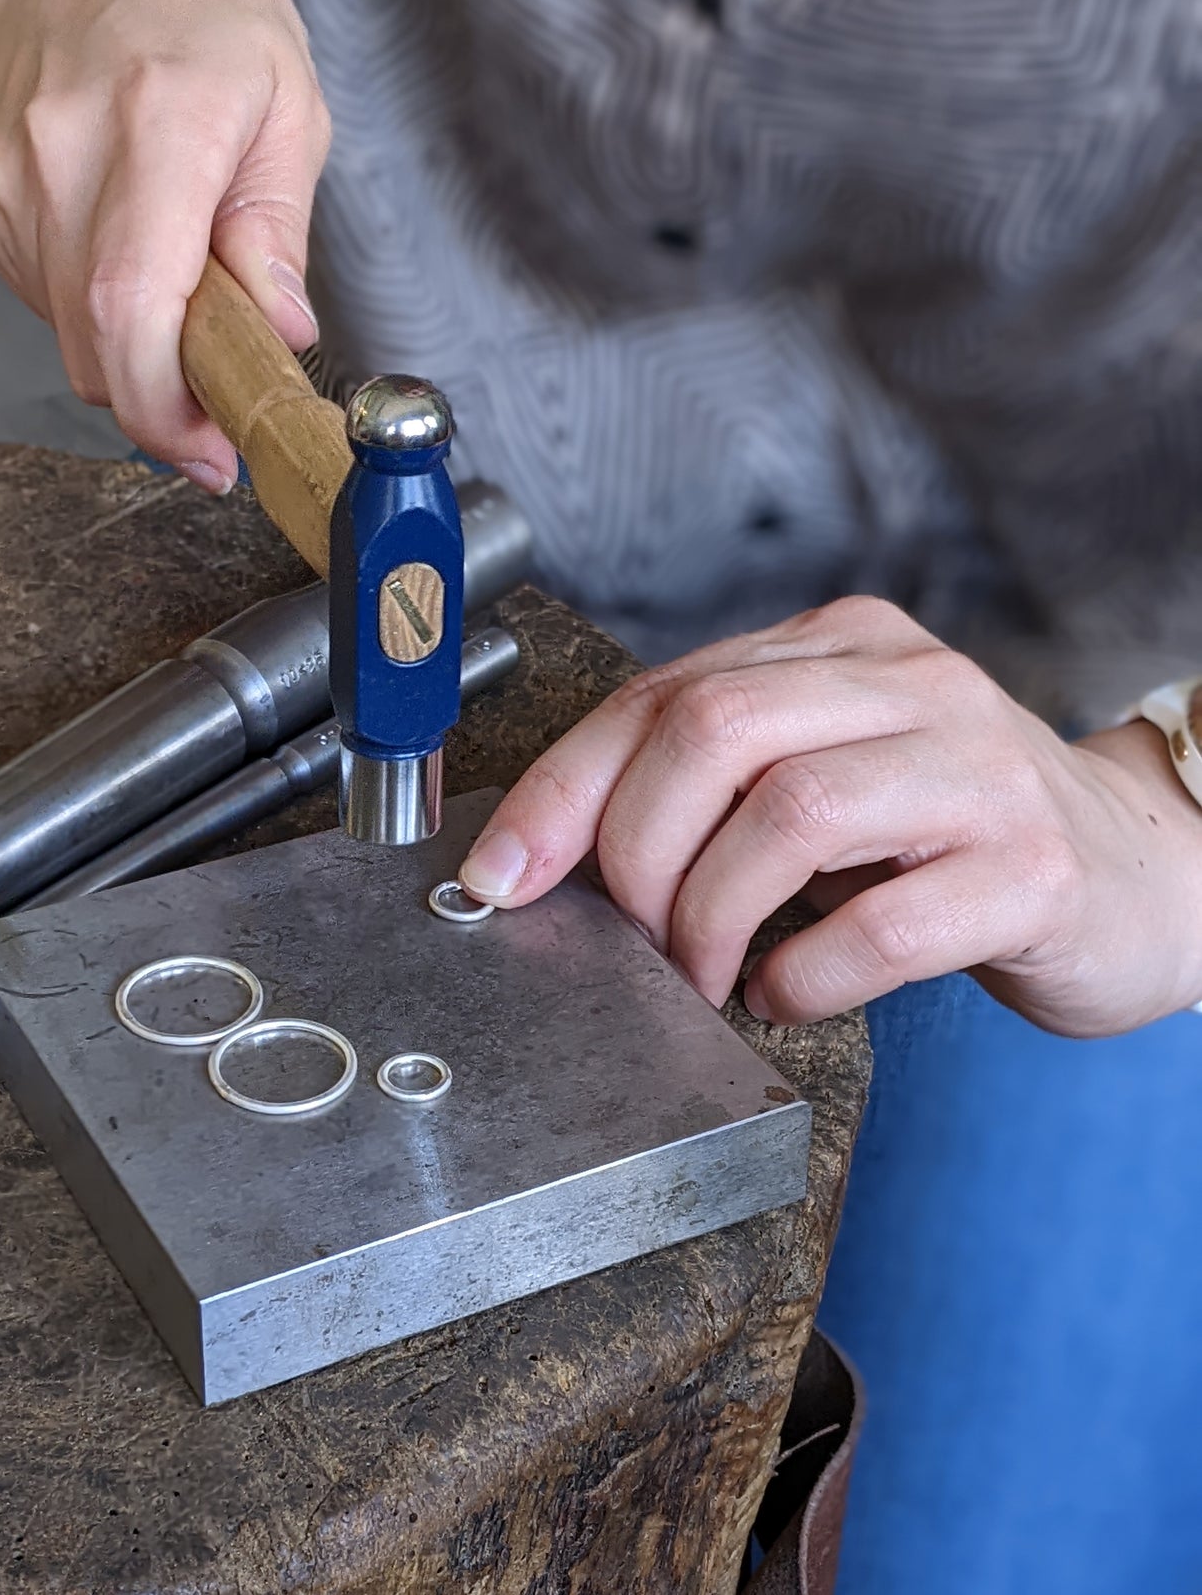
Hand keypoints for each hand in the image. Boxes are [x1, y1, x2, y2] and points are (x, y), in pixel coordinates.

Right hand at [0, 0, 329, 490]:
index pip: (134, 303)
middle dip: (167, 410)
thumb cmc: (200, 12)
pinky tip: (135, 258)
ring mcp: (8, 183)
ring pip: (73, 338)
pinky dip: (102, 315)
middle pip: (96, 344)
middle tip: (223, 421)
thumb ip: (279, 229)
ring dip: (139, 357)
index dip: (169, 405)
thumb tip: (282, 330)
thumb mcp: (288, 103)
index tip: (216, 452)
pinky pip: (49, 306)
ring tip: (191, 303)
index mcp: (157, 123)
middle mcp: (63, 155)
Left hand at [459, 598, 1201, 1037]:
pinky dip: (804, 974)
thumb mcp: (821, 777)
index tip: (502, 875)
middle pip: (714, 732)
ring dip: (713, 918)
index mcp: (840, 646)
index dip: (564, 789)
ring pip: (791, 813)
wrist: (1136, 876)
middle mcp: (911, 683)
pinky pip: (881, 924)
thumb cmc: (944, 837)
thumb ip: (710, 788)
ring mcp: (979, 769)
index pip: (664, 693)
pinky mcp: (1032, 869)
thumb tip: (552, 857)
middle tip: (641, 942)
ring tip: (709, 975)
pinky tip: (789, 992)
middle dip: (639, 857)